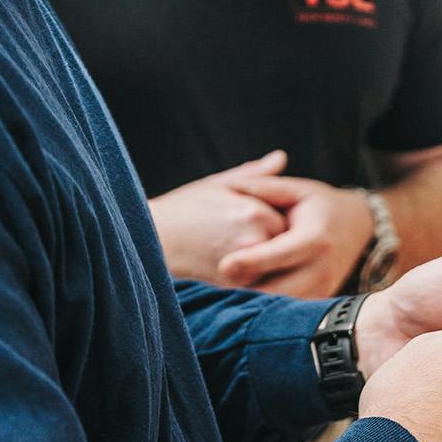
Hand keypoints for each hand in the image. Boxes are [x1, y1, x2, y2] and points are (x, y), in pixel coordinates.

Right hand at [149, 151, 289, 280]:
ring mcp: (246, 265)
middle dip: (276, 236)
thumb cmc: (185, 208)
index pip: (288, 215)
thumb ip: (255, 175)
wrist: (153, 241)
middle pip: (285, 240)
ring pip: (275, 260)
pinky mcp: (236, 284)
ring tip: (238, 243)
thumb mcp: (219, 184)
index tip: (260, 211)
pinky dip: (256, 269)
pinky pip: (261, 277)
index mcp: (254, 212)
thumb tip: (282, 157)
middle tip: (248, 230)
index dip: (276, 213)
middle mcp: (254, 239)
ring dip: (268, 254)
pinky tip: (235, 258)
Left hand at [215, 174, 373, 298]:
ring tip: (223, 293)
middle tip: (213, 284)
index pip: (282, 253)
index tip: (224, 265)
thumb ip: (266, 187)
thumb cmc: (319, 205)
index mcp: (317, 236)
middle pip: (279, 288)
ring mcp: (322, 288)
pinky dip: (265, 307)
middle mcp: (322, 267)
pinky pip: (288, 311)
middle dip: (246, 289)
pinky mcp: (318, 301)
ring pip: (282, 305)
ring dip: (252, 301)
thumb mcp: (297, 189)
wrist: (356, 226)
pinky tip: (241, 298)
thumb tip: (232, 186)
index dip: (253, 261)